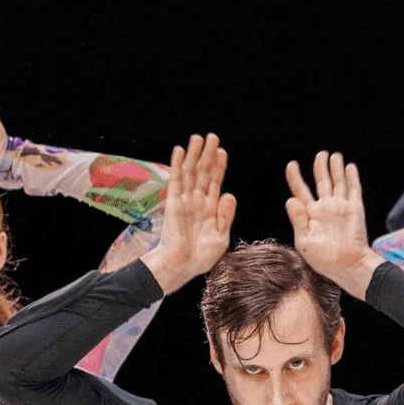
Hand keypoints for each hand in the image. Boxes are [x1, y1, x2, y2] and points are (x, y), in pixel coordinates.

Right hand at [144, 134, 231, 290]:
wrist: (182, 267)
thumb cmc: (201, 257)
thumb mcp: (221, 237)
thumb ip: (226, 216)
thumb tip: (230, 194)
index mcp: (210, 209)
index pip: (215, 182)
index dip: (219, 166)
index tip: (223, 151)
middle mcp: (197, 201)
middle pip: (203, 172)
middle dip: (208, 155)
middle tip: (213, 137)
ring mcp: (185, 201)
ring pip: (190, 172)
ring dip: (194, 155)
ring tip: (198, 138)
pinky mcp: (173, 204)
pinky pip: (176, 181)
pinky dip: (178, 165)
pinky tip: (180, 151)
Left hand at [287, 152, 377, 294]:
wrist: (347, 266)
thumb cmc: (324, 259)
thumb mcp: (304, 241)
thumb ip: (297, 220)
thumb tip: (290, 199)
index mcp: (310, 215)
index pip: (300, 191)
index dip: (295, 177)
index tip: (292, 165)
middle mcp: (325, 208)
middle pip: (321, 182)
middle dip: (320, 167)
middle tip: (320, 154)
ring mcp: (340, 207)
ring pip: (337, 182)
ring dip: (335, 168)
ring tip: (334, 155)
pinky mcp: (354, 209)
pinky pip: (353, 189)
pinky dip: (351, 177)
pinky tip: (349, 166)